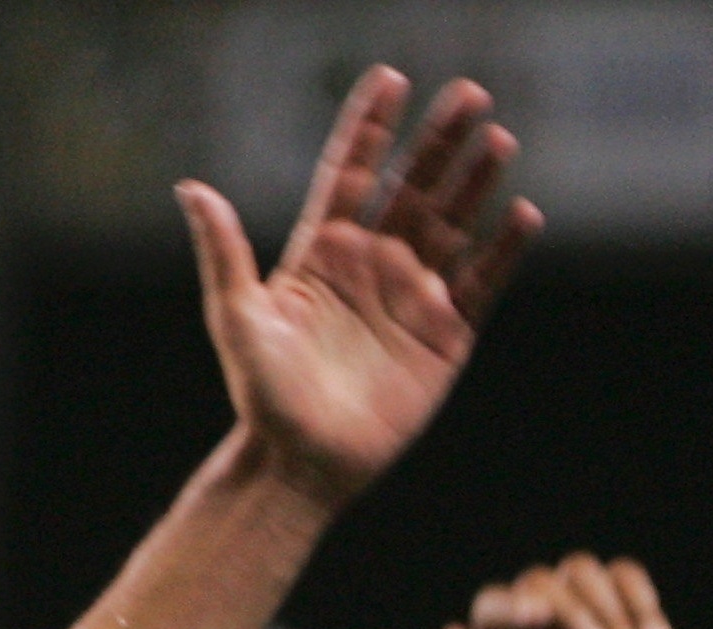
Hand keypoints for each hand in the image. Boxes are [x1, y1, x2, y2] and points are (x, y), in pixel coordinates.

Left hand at [180, 66, 539, 508]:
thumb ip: (224, 253)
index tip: (392, 78)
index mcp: (323, 252)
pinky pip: (481, 286)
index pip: (351, 173)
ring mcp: (411, 298)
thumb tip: (190, 188)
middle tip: (472, 94)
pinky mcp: (443, 338)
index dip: (371, 127)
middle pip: (412, 188)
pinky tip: (521, 215)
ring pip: (453, 226)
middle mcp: (372, 265)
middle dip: (440, 141)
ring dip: (476, 183)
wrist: (300, 465)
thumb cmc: (263, 397)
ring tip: (498, 140)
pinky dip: (502, 253)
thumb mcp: (237, 319)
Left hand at [445, 554, 705, 628]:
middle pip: (537, 583)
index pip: (490, 610)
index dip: (507, 607)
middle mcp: (538, 625)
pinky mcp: (627, 603)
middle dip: (570, 615)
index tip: (536, 618)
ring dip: (606, 610)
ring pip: (578, 568)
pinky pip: (624, 573)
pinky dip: (638, 600)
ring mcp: (582, 608)